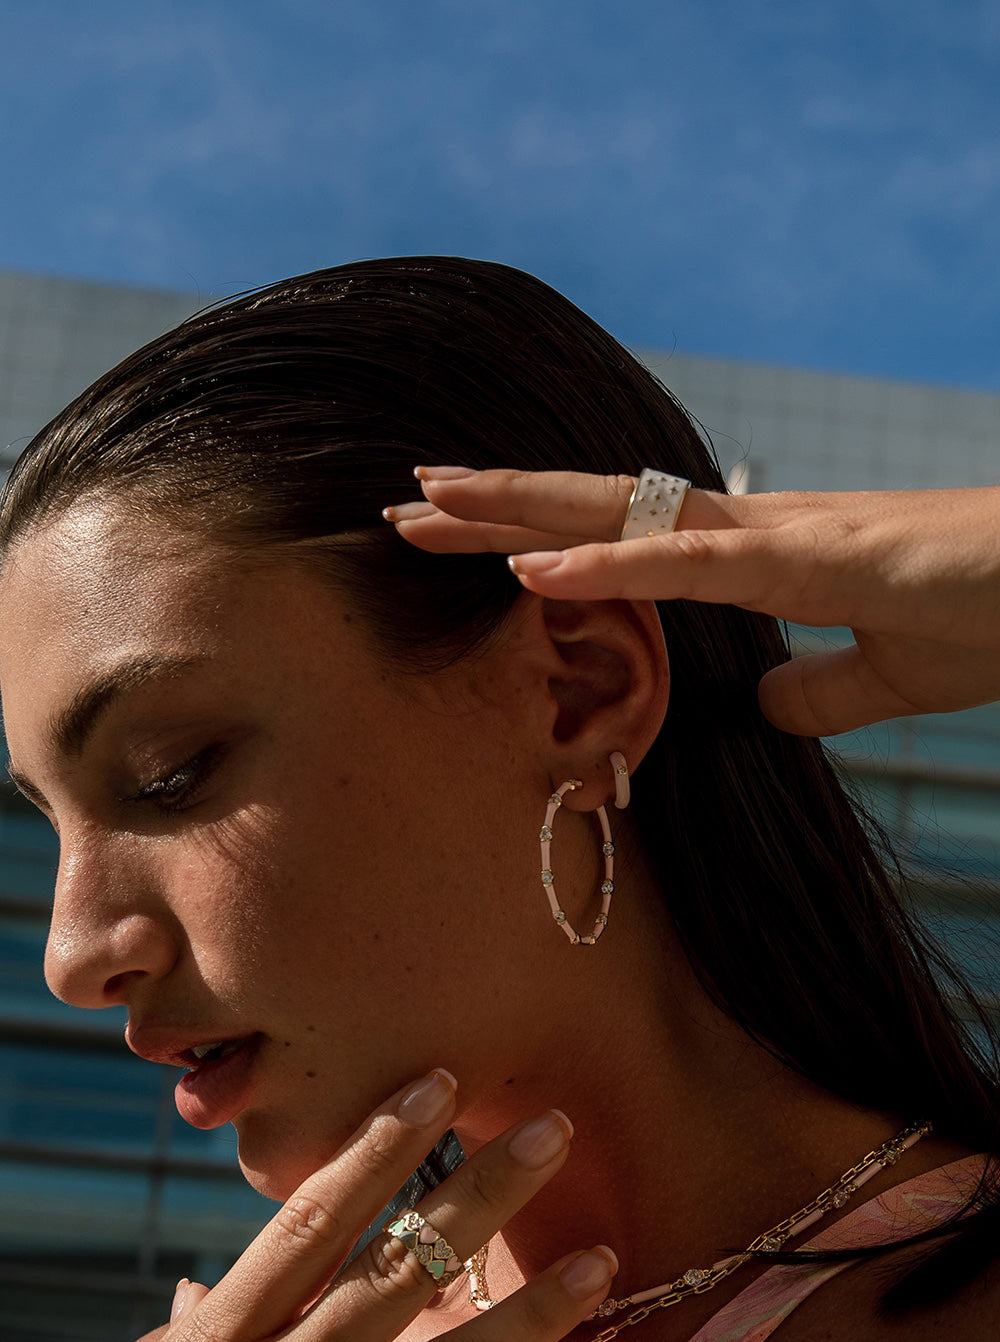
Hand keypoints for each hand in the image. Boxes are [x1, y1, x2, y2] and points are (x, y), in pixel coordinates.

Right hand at [141, 1070, 614, 1339]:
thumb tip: (200, 1283)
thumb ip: (202, 1331)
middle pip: (394, 1272)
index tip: (439, 1080)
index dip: (375, 1149)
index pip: (311, 1222)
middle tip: (552, 1130)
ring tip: (599, 1259)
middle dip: (477, 1199)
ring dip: (531, 1312)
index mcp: (230, 1335)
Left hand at [385, 468, 999, 736]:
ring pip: (625, 517)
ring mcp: (782, 536)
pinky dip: (609, 569)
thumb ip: (822, 691)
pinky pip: (693, 565)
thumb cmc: (995, 614)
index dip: (544, 534)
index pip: (629, 536)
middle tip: (405, 507)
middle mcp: (755, 530)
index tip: (466, 539)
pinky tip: (533, 570)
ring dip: (522, 515)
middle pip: (600, 512)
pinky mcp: (820, 559)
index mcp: (764, 554)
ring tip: (430, 508)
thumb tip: (763, 706)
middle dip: (500, 509)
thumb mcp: (889, 674)